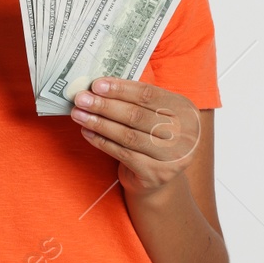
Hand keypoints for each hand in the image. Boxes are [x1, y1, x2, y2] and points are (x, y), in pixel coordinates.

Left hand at [70, 78, 200, 197]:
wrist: (158, 177)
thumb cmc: (152, 136)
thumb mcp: (154, 114)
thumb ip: (136, 100)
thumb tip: (100, 86)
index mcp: (185, 110)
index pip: (149, 95)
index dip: (121, 89)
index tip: (97, 85)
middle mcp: (184, 134)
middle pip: (137, 115)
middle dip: (105, 106)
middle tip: (82, 99)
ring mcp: (172, 157)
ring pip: (128, 136)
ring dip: (99, 123)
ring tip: (79, 114)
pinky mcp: (155, 175)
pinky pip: (123, 154)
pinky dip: (102, 142)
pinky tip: (87, 132)